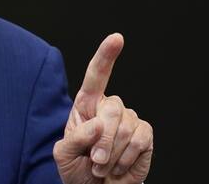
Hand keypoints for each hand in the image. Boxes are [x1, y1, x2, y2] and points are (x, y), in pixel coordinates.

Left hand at [54, 33, 153, 183]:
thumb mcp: (63, 155)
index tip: (117, 38)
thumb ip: (74, 139)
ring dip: (112, 154)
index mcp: (86, 105)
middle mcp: (109, 108)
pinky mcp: (145, 135)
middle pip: (111, 109)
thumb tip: (96, 125)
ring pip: (125, 128)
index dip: (106, 56)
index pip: (96, 76)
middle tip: (95, 162)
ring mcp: (129, 120)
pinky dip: (127, 158)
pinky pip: (140, 140)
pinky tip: (119, 166)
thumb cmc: (78, 169)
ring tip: (103, 166)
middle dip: (102, 140)